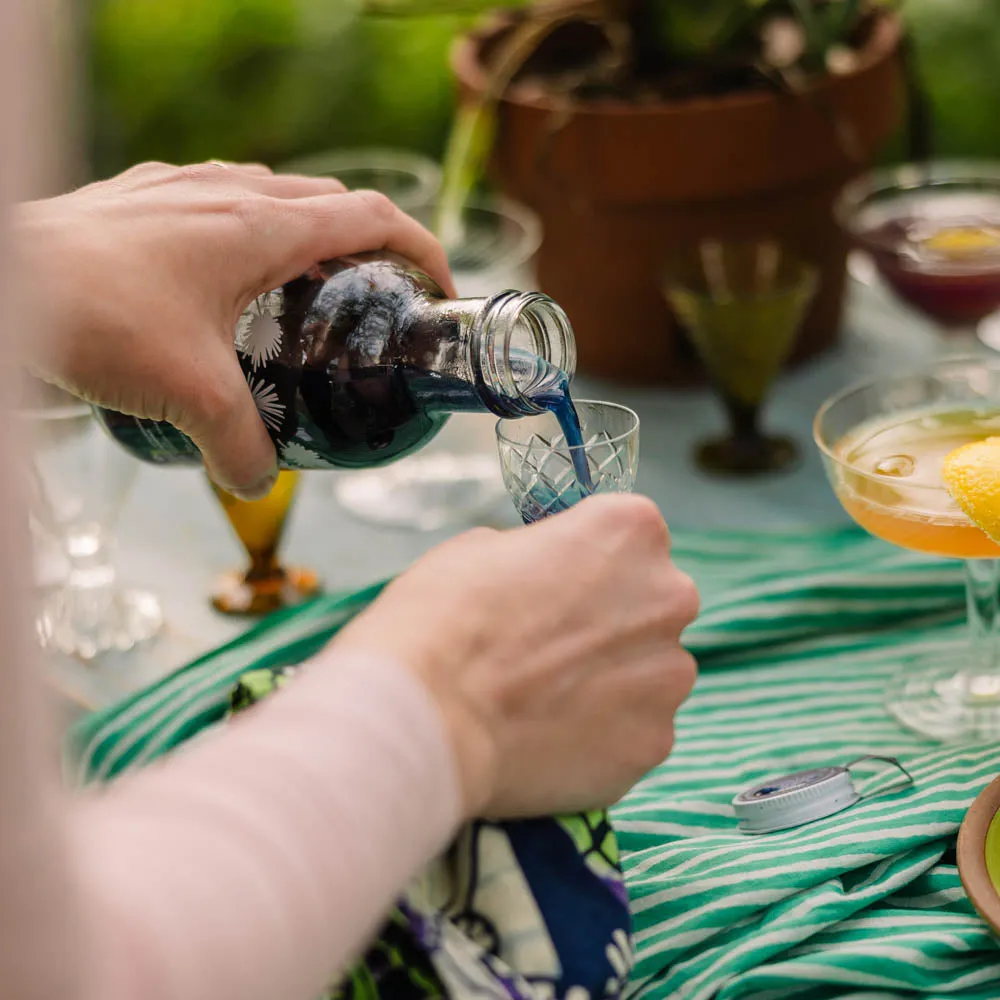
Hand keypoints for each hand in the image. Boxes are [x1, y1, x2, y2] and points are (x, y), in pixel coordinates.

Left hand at [14, 161, 455, 498]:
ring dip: (306, 233)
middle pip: (331, 202)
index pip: (374, 218)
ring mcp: (182, 187)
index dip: (422, 250)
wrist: (4, 280)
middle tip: (376, 298)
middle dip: (369, 245)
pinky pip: (217, 198)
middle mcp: (231, 192)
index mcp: (265, 226)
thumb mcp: (191, 396)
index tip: (438, 290)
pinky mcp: (140, 197)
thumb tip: (260, 480)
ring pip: (272, 195)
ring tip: (305, 288)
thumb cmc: (98, 317)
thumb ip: (242, 445)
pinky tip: (222, 275)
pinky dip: (246, 229)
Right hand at [332, 494, 698, 819]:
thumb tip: (548, 579)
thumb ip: (541, 555)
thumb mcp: (484, 547)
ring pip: (649, 673)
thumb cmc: (443, 617)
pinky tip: (549, 737)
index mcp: (631, 531)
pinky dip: (602, 735)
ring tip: (545, 701)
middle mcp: (669, 597)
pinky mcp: (654, 742)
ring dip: (612, 682)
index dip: (587, 562)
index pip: (630, 536)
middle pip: (651, 605)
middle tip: (548, 647)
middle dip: (611, 622)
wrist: (424, 716)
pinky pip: (635, 730)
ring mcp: (668, 676)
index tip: (555, 585)